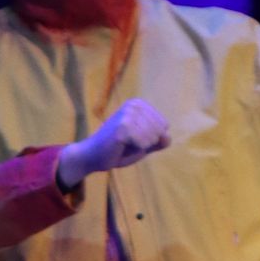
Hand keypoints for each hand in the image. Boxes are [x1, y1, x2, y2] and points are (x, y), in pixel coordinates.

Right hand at [56, 98, 170, 187]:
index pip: (164, 126)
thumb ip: (160, 140)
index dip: (151, 139)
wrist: (93, 156)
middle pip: (160, 132)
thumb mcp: (145, 144)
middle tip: (128, 142)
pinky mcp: (123, 125)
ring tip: (124, 144)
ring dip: (140, 147)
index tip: (133, 138)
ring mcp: (128, 113)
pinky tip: (121, 145)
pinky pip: (143, 143)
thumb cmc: (120, 149)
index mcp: (140, 104)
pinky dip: (134, 149)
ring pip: (153, 138)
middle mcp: (134, 104)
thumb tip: (166, 136)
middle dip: (146, 143)